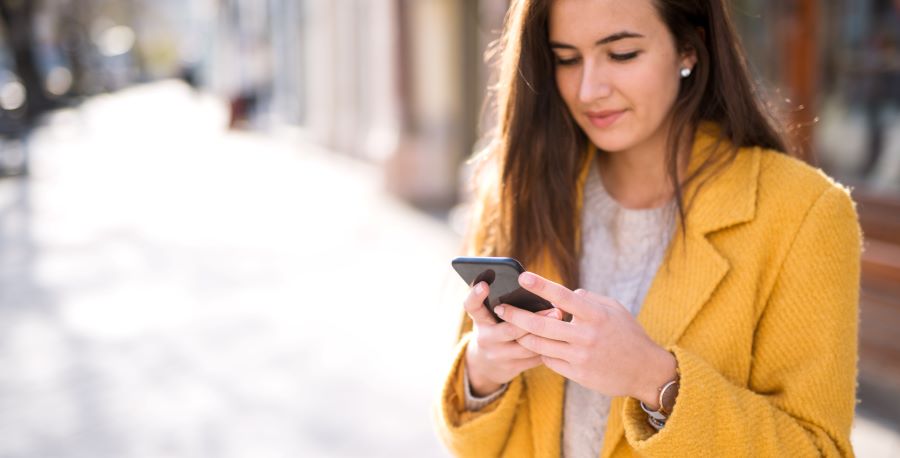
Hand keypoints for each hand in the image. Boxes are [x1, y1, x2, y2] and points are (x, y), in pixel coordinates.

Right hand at [463, 281, 562, 396]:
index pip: (472, 306)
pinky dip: (548, 348)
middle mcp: (485, 338)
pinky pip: (533, 358)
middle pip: (510, 329)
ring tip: (563, 322)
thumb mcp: (491, 316)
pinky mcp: (511, 368)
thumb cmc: (495, 328)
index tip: (484, 285)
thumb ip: (503, 303)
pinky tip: (560, 338)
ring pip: (526, 346)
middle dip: (535, 319)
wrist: (486, 365)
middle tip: (556, 309)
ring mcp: (497, 355)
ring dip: (547, 334)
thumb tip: (534, 287)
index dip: (475, 295)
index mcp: (480, 320)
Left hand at [495, 272, 676, 407]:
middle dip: (516, 315)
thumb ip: (588, 299)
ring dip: (523, 335)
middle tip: (500, 307)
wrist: (645, 371)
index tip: (522, 277)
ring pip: (540, 345)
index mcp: (596, 315)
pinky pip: (549, 361)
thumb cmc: (628, 334)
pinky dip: (540, 351)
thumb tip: (563, 295)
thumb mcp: (614, 309)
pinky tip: (535, 344)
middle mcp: (586, 336)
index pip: (563, 297)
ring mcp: (580, 357)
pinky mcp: (577, 374)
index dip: (541, 286)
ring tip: (511, 327)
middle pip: (541, 325)